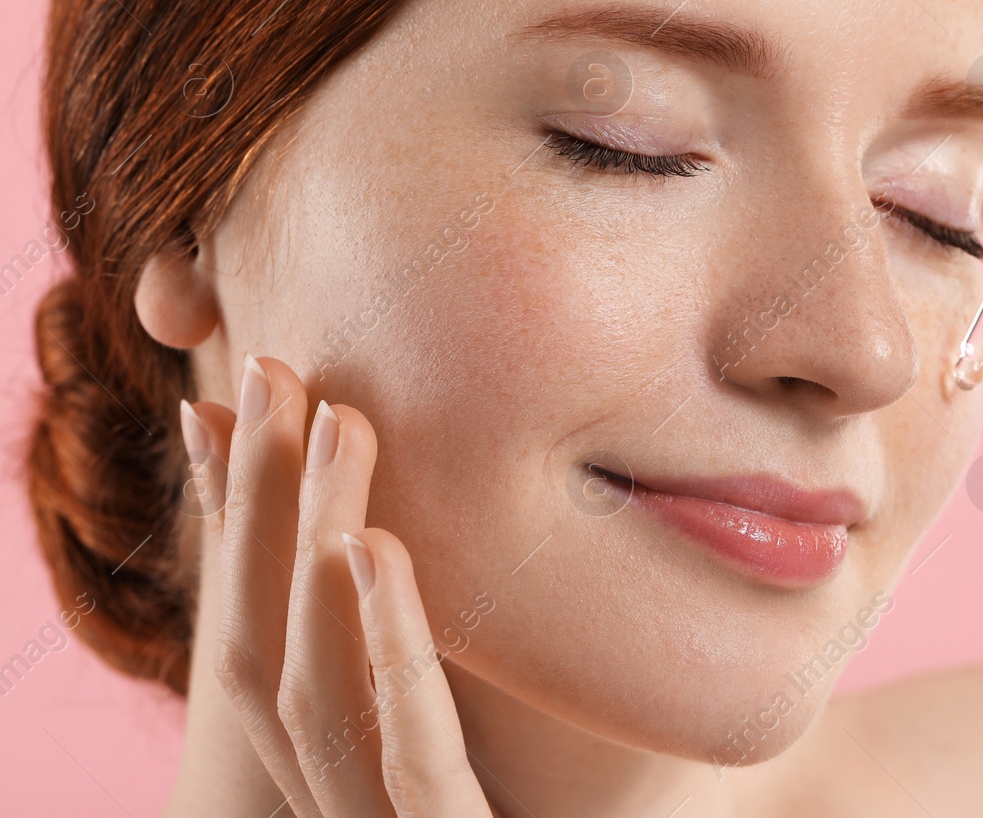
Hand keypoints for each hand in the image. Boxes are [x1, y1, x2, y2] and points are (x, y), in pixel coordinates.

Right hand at [178, 355, 493, 816]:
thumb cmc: (600, 814)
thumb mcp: (515, 726)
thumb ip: (470, 650)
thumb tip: (427, 525)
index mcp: (354, 778)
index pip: (268, 641)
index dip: (234, 524)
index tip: (225, 396)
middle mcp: (352, 812)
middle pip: (271, 654)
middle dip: (258, 512)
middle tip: (271, 366)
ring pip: (318, 699)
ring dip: (308, 556)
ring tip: (323, 430)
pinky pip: (412, 766)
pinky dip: (388, 658)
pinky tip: (372, 554)